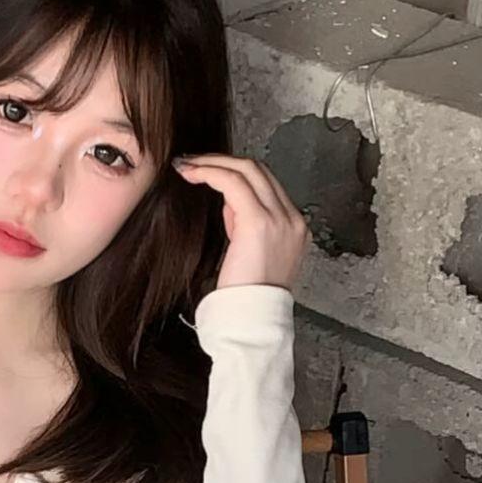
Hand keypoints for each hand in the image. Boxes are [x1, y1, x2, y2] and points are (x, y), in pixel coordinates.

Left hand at [172, 155, 308, 291]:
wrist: (253, 321)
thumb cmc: (246, 297)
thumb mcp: (251, 254)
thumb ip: (245, 226)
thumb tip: (230, 204)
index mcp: (294, 228)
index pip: (266, 185)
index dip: (236, 174)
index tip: (209, 174)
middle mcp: (292, 219)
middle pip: (259, 170)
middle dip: (224, 162)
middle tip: (193, 162)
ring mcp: (280, 219)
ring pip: (248, 170)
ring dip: (214, 163)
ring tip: (187, 165)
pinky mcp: (259, 222)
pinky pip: (233, 182)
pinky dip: (210, 172)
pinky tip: (192, 173)